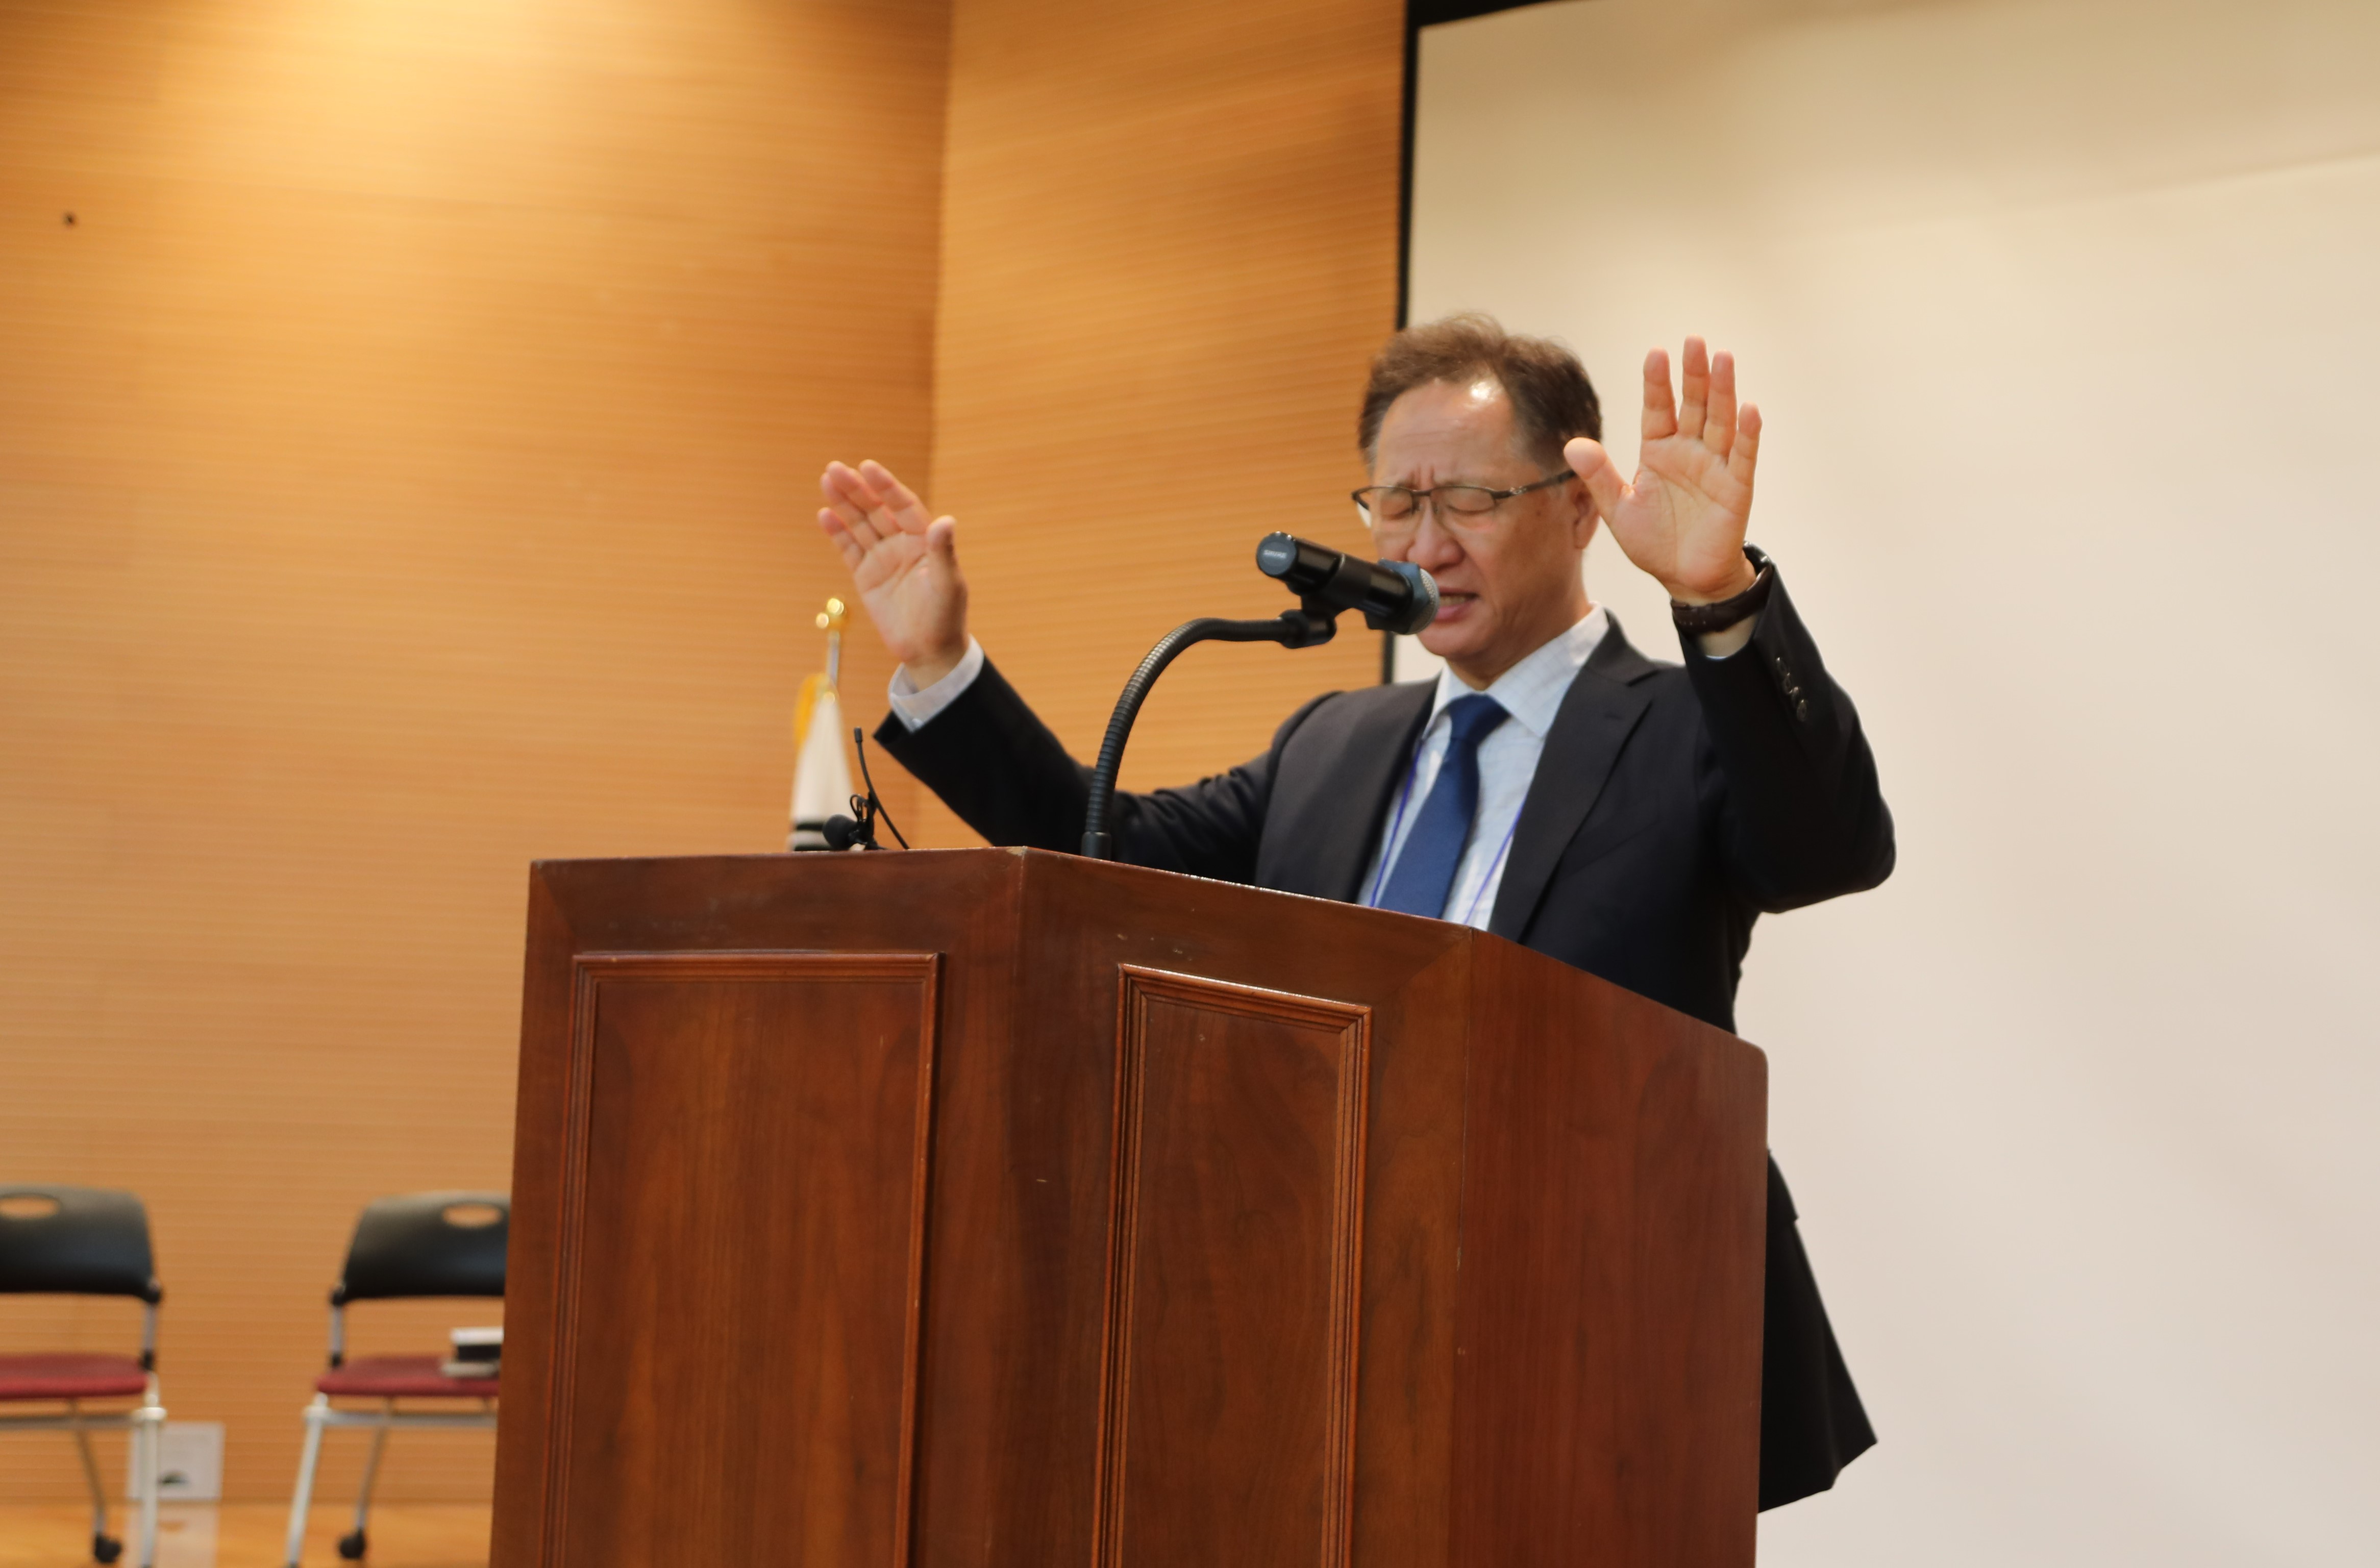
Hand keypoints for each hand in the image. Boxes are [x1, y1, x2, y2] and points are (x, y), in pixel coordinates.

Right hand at [816, 459, 969, 684]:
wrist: (929, 651)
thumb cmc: (945, 616)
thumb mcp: (947, 584)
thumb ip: (943, 552)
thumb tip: (946, 521)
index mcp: (924, 540)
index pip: (903, 505)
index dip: (886, 486)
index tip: (867, 467)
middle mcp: (902, 544)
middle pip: (876, 509)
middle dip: (857, 489)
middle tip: (835, 469)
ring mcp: (882, 558)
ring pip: (860, 524)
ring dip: (843, 503)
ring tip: (826, 480)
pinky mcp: (866, 576)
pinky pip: (849, 549)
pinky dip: (837, 532)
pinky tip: (825, 514)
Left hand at [1562, 337, 1760, 604]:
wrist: (1685, 578)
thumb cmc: (1654, 542)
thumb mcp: (1619, 510)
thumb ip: (1599, 477)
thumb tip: (1572, 445)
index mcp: (1659, 452)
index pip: (1658, 409)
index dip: (1657, 384)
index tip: (1655, 353)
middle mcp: (1688, 452)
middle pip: (1693, 405)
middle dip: (1693, 375)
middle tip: (1693, 342)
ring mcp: (1715, 467)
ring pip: (1720, 421)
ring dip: (1723, 391)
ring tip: (1723, 359)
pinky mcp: (1736, 488)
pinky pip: (1743, 456)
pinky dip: (1747, 433)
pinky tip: (1748, 408)